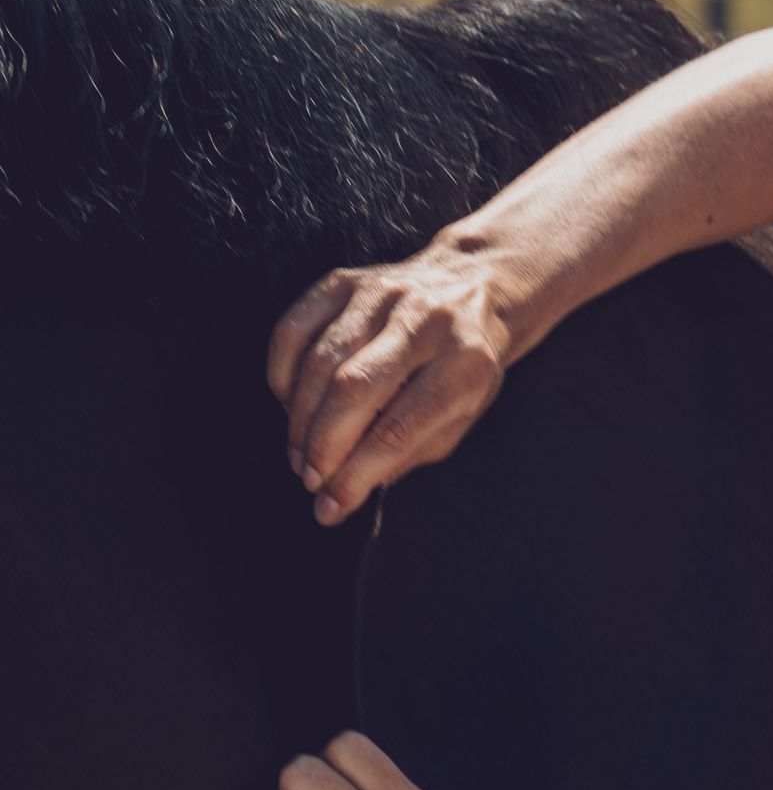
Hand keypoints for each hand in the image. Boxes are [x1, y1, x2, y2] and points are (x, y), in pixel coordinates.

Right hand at [266, 224, 528, 525]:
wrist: (473, 288)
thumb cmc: (464, 368)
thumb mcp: (461, 416)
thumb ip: (410, 452)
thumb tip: (344, 493)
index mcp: (465, 362)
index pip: (401, 427)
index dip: (358, 474)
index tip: (331, 507)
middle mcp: (424, 321)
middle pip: (354, 390)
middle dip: (323, 446)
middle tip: (311, 481)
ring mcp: (381, 294)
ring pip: (320, 361)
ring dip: (300, 420)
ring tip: (301, 456)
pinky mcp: (344, 281)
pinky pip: (294, 330)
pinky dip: (282, 375)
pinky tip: (291, 407)